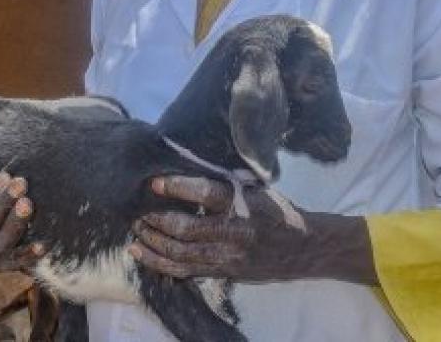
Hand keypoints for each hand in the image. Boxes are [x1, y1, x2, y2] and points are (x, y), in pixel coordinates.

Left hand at [129, 175, 375, 284]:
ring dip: (153, 243)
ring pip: (181, 254)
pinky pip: (186, 271)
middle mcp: (235, 231)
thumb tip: (184, 167)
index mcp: (243, 204)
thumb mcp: (255, 189)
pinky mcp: (224, 272)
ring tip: (136, 232)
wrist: (305, 246)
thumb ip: (224, 185)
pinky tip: (142, 255)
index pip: (206, 193)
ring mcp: (228, 256)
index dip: (178, 188)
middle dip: (156, 220)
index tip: (154, 182)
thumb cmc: (276, 210)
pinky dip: (160, 264)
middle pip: (186, 229)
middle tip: (137, 211)